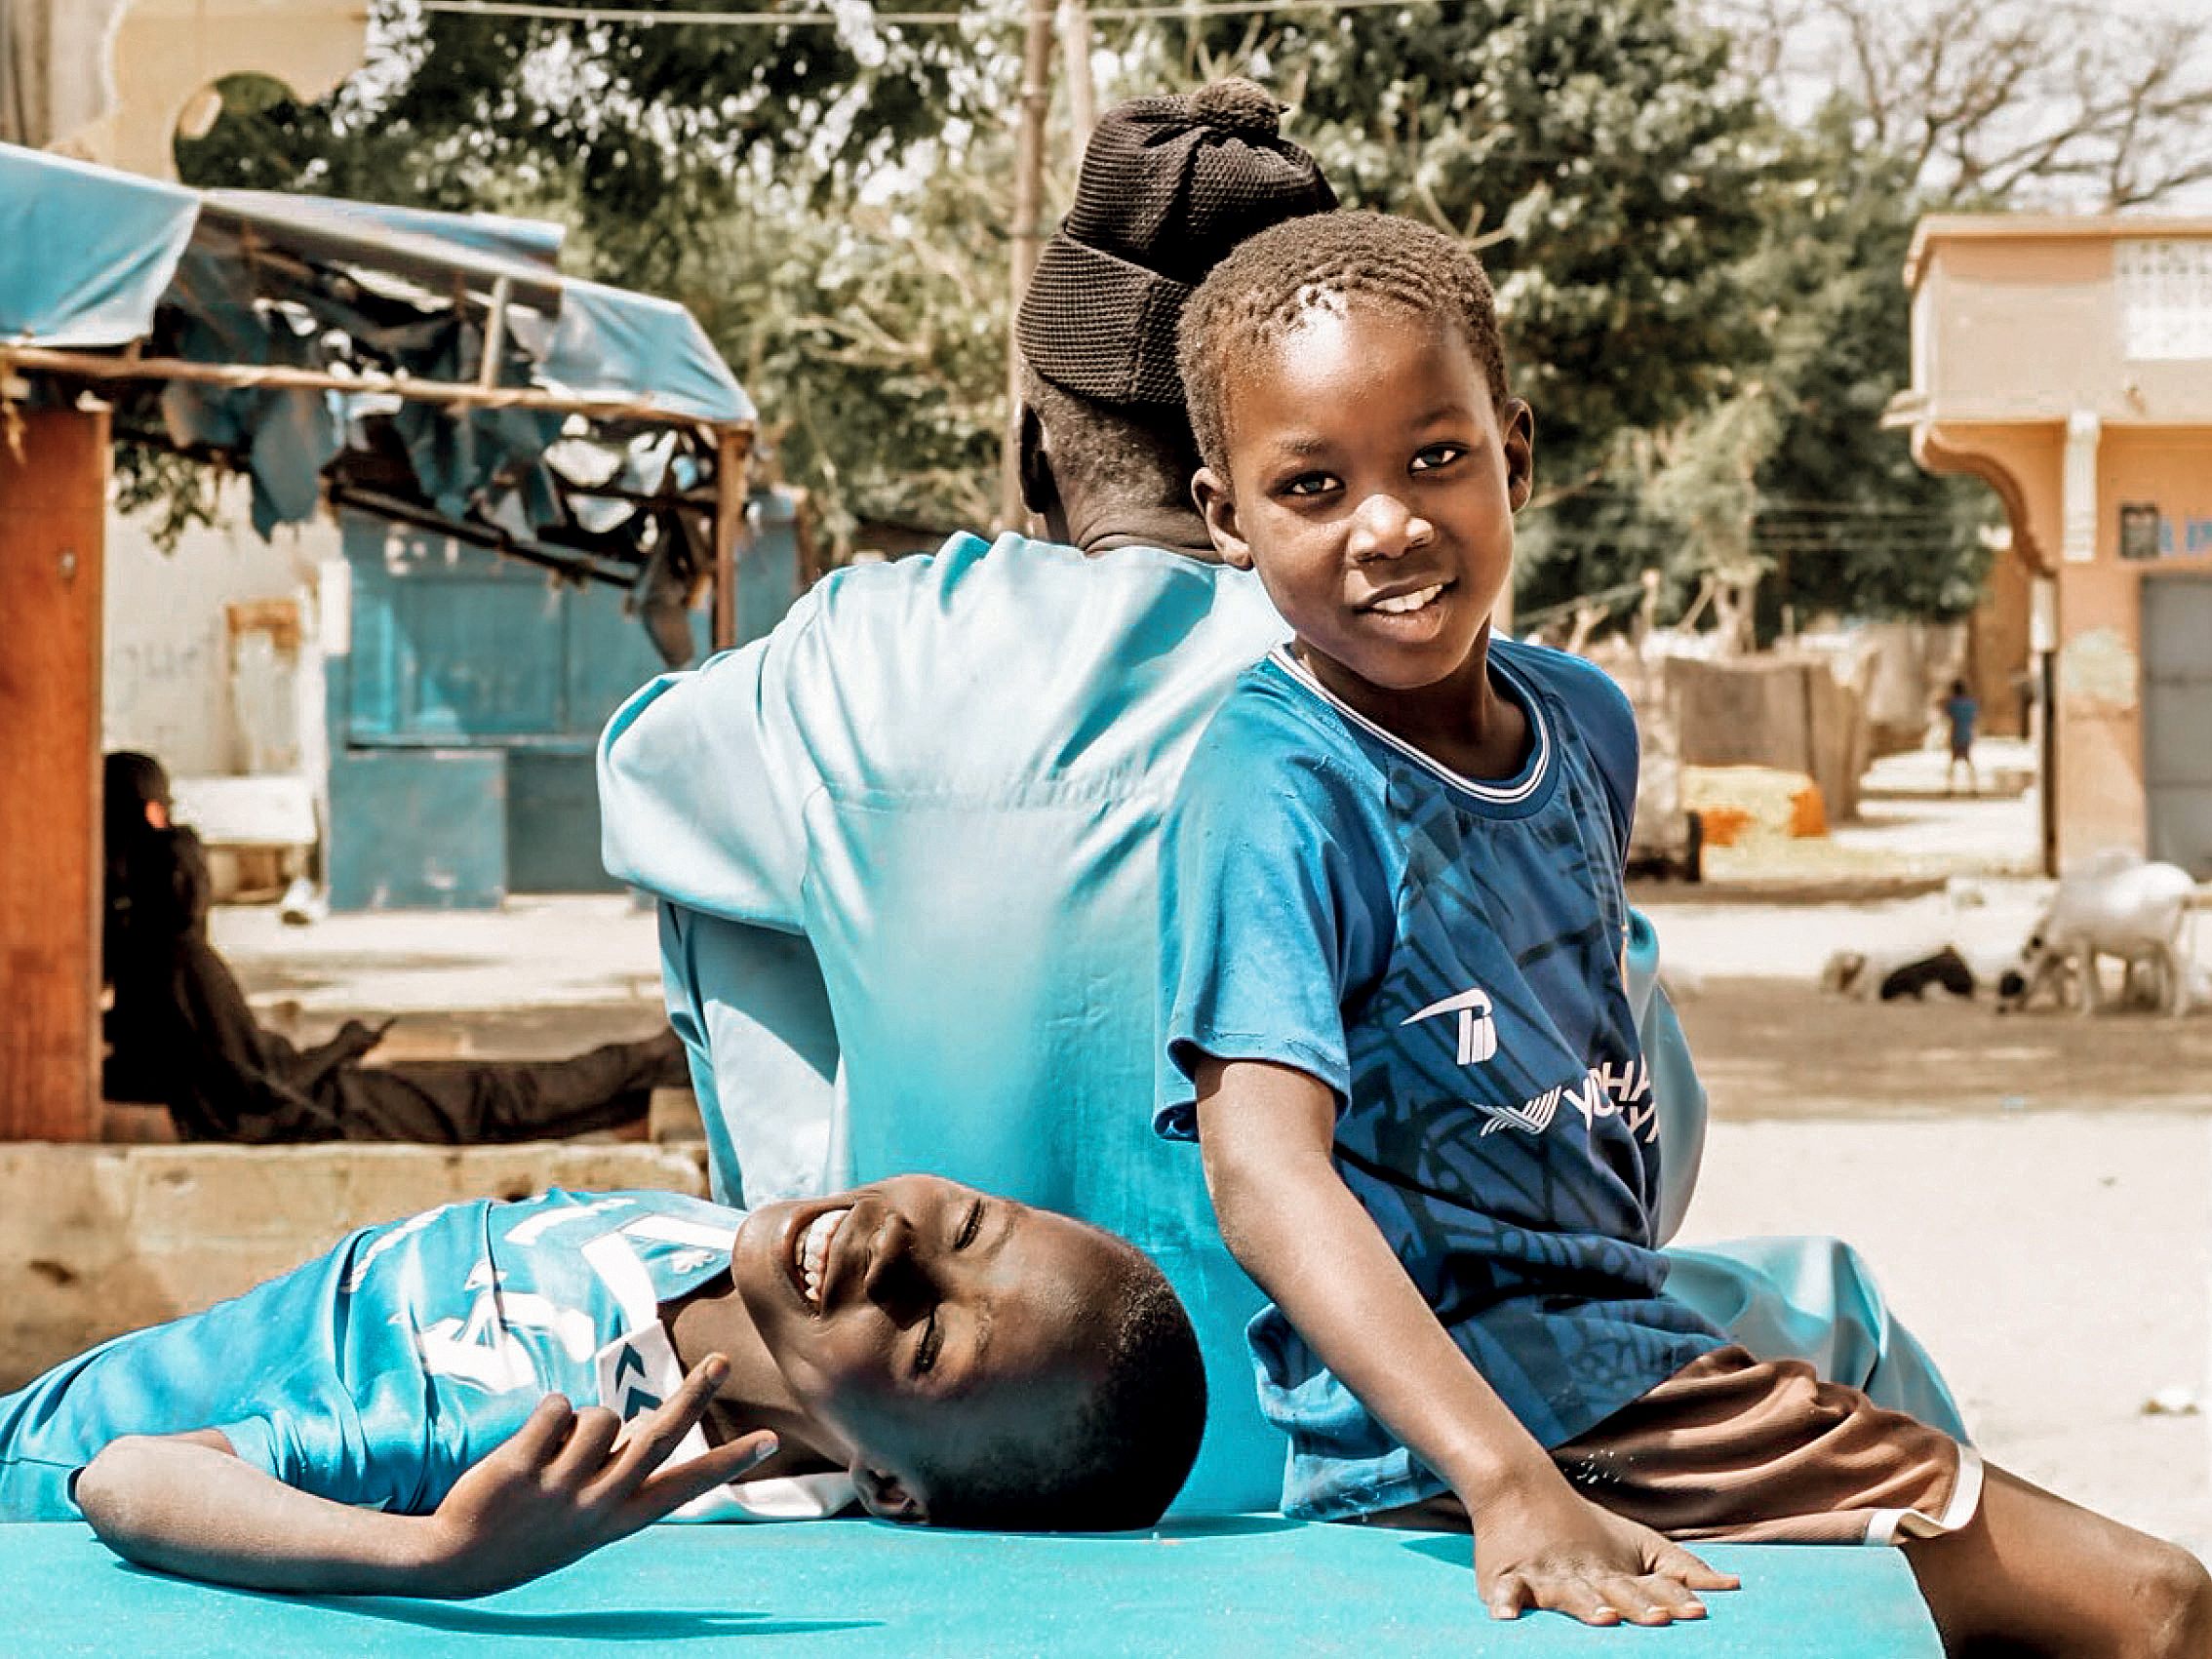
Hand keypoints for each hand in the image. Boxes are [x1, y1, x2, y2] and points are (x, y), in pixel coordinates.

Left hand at [420, 1355, 775, 1597]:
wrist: (457, 1561)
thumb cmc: (533, 1529)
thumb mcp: (588, 1516)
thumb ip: (619, 1473)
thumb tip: (645, 1422)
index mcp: (621, 1519)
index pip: (686, 1485)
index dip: (728, 1460)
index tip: (770, 1439)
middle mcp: (599, 1506)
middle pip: (658, 1438)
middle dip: (694, 1396)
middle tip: (721, 1360)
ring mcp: (562, 1489)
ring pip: (597, 1415)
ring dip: (578, 1421)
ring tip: (550, 1456)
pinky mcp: (523, 1470)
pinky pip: (555, 1407)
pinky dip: (546, 1415)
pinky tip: (527, 1448)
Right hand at [1473, 1479, 1739, 1627]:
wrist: (1519, 1488)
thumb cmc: (1589, 1529)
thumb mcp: (1638, 1543)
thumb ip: (1683, 1568)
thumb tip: (1737, 1585)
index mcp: (1615, 1570)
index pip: (1649, 1586)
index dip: (1673, 1599)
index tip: (1698, 1612)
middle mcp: (1585, 1573)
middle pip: (1614, 1591)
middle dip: (1636, 1604)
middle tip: (1659, 1618)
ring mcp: (1547, 1575)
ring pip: (1568, 1593)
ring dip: (1586, 1605)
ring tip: (1603, 1617)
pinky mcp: (1508, 1576)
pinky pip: (1505, 1590)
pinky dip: (1505, 1601)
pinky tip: (1507, 1616)